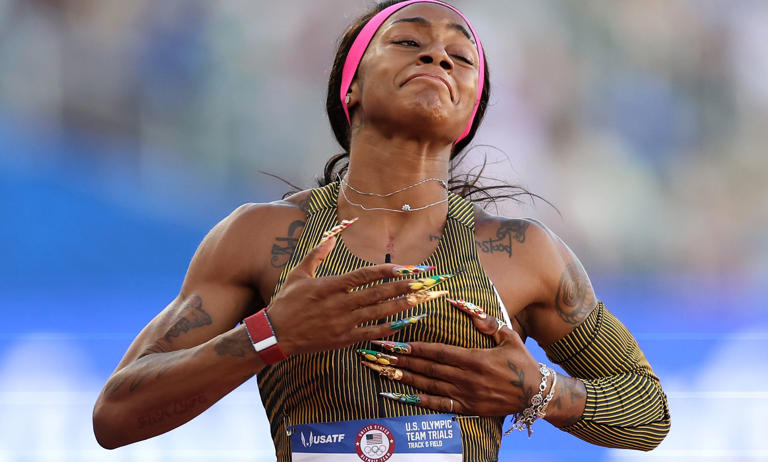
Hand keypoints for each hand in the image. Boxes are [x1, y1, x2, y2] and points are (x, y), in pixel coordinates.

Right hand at [266, 235, 445, 356]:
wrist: (276, 334)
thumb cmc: (286, 302)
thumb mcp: (299, 274)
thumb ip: (317, 254)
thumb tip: (332, 236)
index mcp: (330, 286)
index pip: (364, 276)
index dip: (386, 271)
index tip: (405, 267)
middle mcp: (340, 304)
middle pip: (377, 294)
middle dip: (404, 287)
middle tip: (425, 282)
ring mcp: (343, 323)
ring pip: (378, 313)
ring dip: (402, 305)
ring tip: (422, 299)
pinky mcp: (343, 339)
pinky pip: (370, 332)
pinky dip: (389, 328)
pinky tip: (405, 322)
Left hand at [364, 308, 544, 416]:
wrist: (536, 394)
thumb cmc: (521, 361)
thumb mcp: (508, 335)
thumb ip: (486, 320)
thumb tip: (462, 303)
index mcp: (475, 359)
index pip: (438, 352)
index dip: (414, 348)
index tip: (394, 342)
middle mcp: (466, 378)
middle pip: (427, 369)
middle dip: (400, 361)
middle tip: (377, 354)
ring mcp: (465, 396)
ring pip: (428, 386)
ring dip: (403, 378)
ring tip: (382, 371)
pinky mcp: (466, 409)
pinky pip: (438, 406)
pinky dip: (417, 401)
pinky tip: (399, 395)